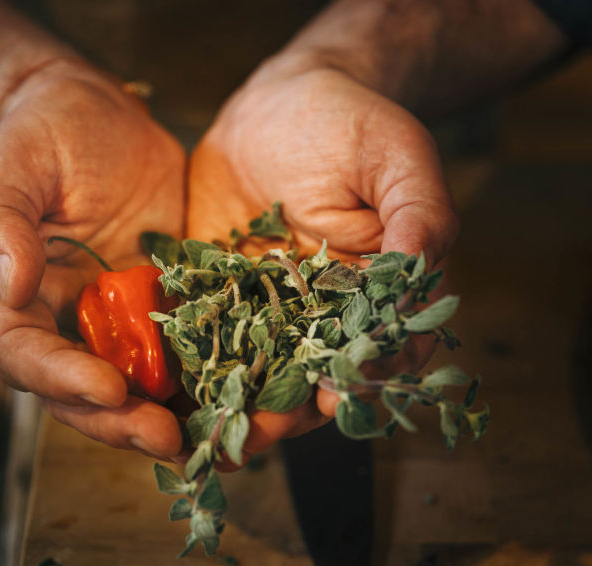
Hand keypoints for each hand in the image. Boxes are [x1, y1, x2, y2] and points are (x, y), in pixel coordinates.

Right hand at [0, 61, 185, 458]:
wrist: (101, 118)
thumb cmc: (45, 132)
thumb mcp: (13, 162)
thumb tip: (11, 288)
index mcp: (8, 298)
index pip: (24, 354)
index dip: (62, 378)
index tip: (108, 388)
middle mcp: (58, 322)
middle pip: (78, 391)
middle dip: (119, 420)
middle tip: (164, 438)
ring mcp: (111, 321)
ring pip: (130, 387)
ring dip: (162, 418)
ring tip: (205, 439)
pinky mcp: (158, 309)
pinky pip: (177, 354)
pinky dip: (200, 383)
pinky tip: (234, 400)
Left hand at [188, 54, 458, 454]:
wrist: (281, 105)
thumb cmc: (350, 126)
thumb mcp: (397, 158)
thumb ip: (418, 214)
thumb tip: (421, 273)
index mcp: (373, 293)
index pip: (376, 349)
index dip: (359, 378)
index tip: (336, 399)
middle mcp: (320, 313)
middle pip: (309, 375)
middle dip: (286, 411)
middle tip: (258, 434)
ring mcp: (264, 307)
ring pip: (254, 368)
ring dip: (235, 405)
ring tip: (211, 435)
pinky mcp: (216, 292)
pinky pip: (203, 334)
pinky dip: (189, 367)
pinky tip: (170, 394)